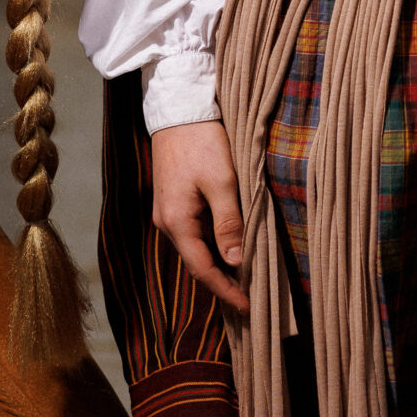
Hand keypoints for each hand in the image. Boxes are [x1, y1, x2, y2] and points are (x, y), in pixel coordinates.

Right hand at [150, 120, 249, 314]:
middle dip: (222, 282)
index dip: (226, 291)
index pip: (203, 269)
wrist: (178, 108)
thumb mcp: (223, 182)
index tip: (248, 307)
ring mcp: (167, 211)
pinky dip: (211, 245)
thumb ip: (229, 224)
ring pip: (195, 247)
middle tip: (251, 298)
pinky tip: (229, 246)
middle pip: (197, 262)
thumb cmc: (202, 142)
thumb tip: (237, 262)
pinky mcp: (172, 200)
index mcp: (176, 222)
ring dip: (218, 263)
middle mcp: (166, 222)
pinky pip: (193, 232)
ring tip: (245, 276)